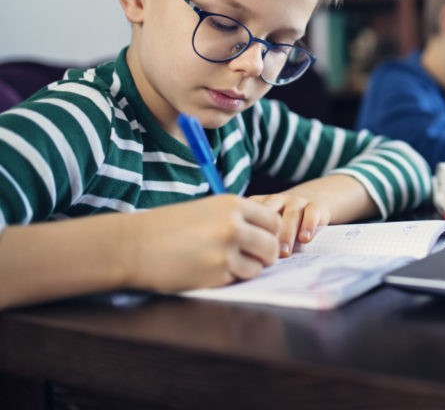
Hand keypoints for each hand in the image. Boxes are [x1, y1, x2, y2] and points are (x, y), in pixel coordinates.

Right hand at [127, 195, 279, 291]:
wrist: (133, 245)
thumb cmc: (168, 227)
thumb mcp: (206, 209)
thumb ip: (236, 218)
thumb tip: (267, 235)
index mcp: (232, 205)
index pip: (273, 221)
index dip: (270, 233)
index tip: (261, 239)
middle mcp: (233, 226)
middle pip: (272, 246)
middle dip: (265, 254)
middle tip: (251, 257)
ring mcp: (225, 252)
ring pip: (258, 266)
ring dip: (247, 268)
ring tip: (224, 263)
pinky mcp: (216, 275)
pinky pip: (237, 279)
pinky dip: (229, 278)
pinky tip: (209, 270)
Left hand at [248, 190, 330, 256]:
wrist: (308, 206)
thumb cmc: (280, 226)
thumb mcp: (265, 227)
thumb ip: (256, 239)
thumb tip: (248, 265)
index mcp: (259, 205)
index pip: (251, 215)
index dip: (251, 232)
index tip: (249, 251)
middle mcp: (276, 200)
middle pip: (271, 215)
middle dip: (270, 234)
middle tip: (267, 253)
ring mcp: (296, 201)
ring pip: (291, 214)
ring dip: (288, 234)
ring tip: (286, 252)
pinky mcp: (314, 205)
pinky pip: (312, 212)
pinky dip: (309, 225)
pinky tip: (306, 239)